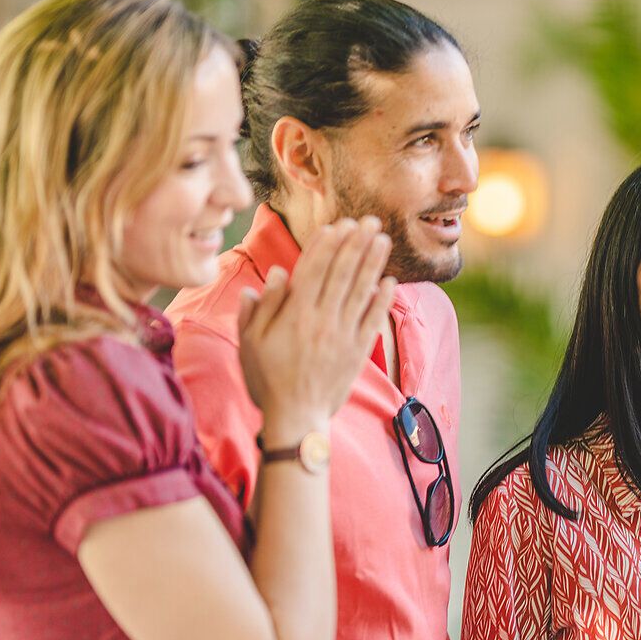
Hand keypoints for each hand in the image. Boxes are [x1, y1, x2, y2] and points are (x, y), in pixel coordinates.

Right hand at [238, 216, 395, 428]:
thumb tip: (275, 273)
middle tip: (369, 220)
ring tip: (383, 239)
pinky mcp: (357, 351)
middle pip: (341, 274)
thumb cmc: (266, 379)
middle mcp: (321, 320)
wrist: (295, 419)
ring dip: (373, 263)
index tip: (338, 225)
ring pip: (360, 291)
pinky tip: (390, 280)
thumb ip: (261, 307)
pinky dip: (382, 299)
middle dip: (356, 244)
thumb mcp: (250, 342)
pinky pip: (373, 320)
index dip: (327, 246)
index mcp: (294, 315)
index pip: (313, 270)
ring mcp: (342, 336)